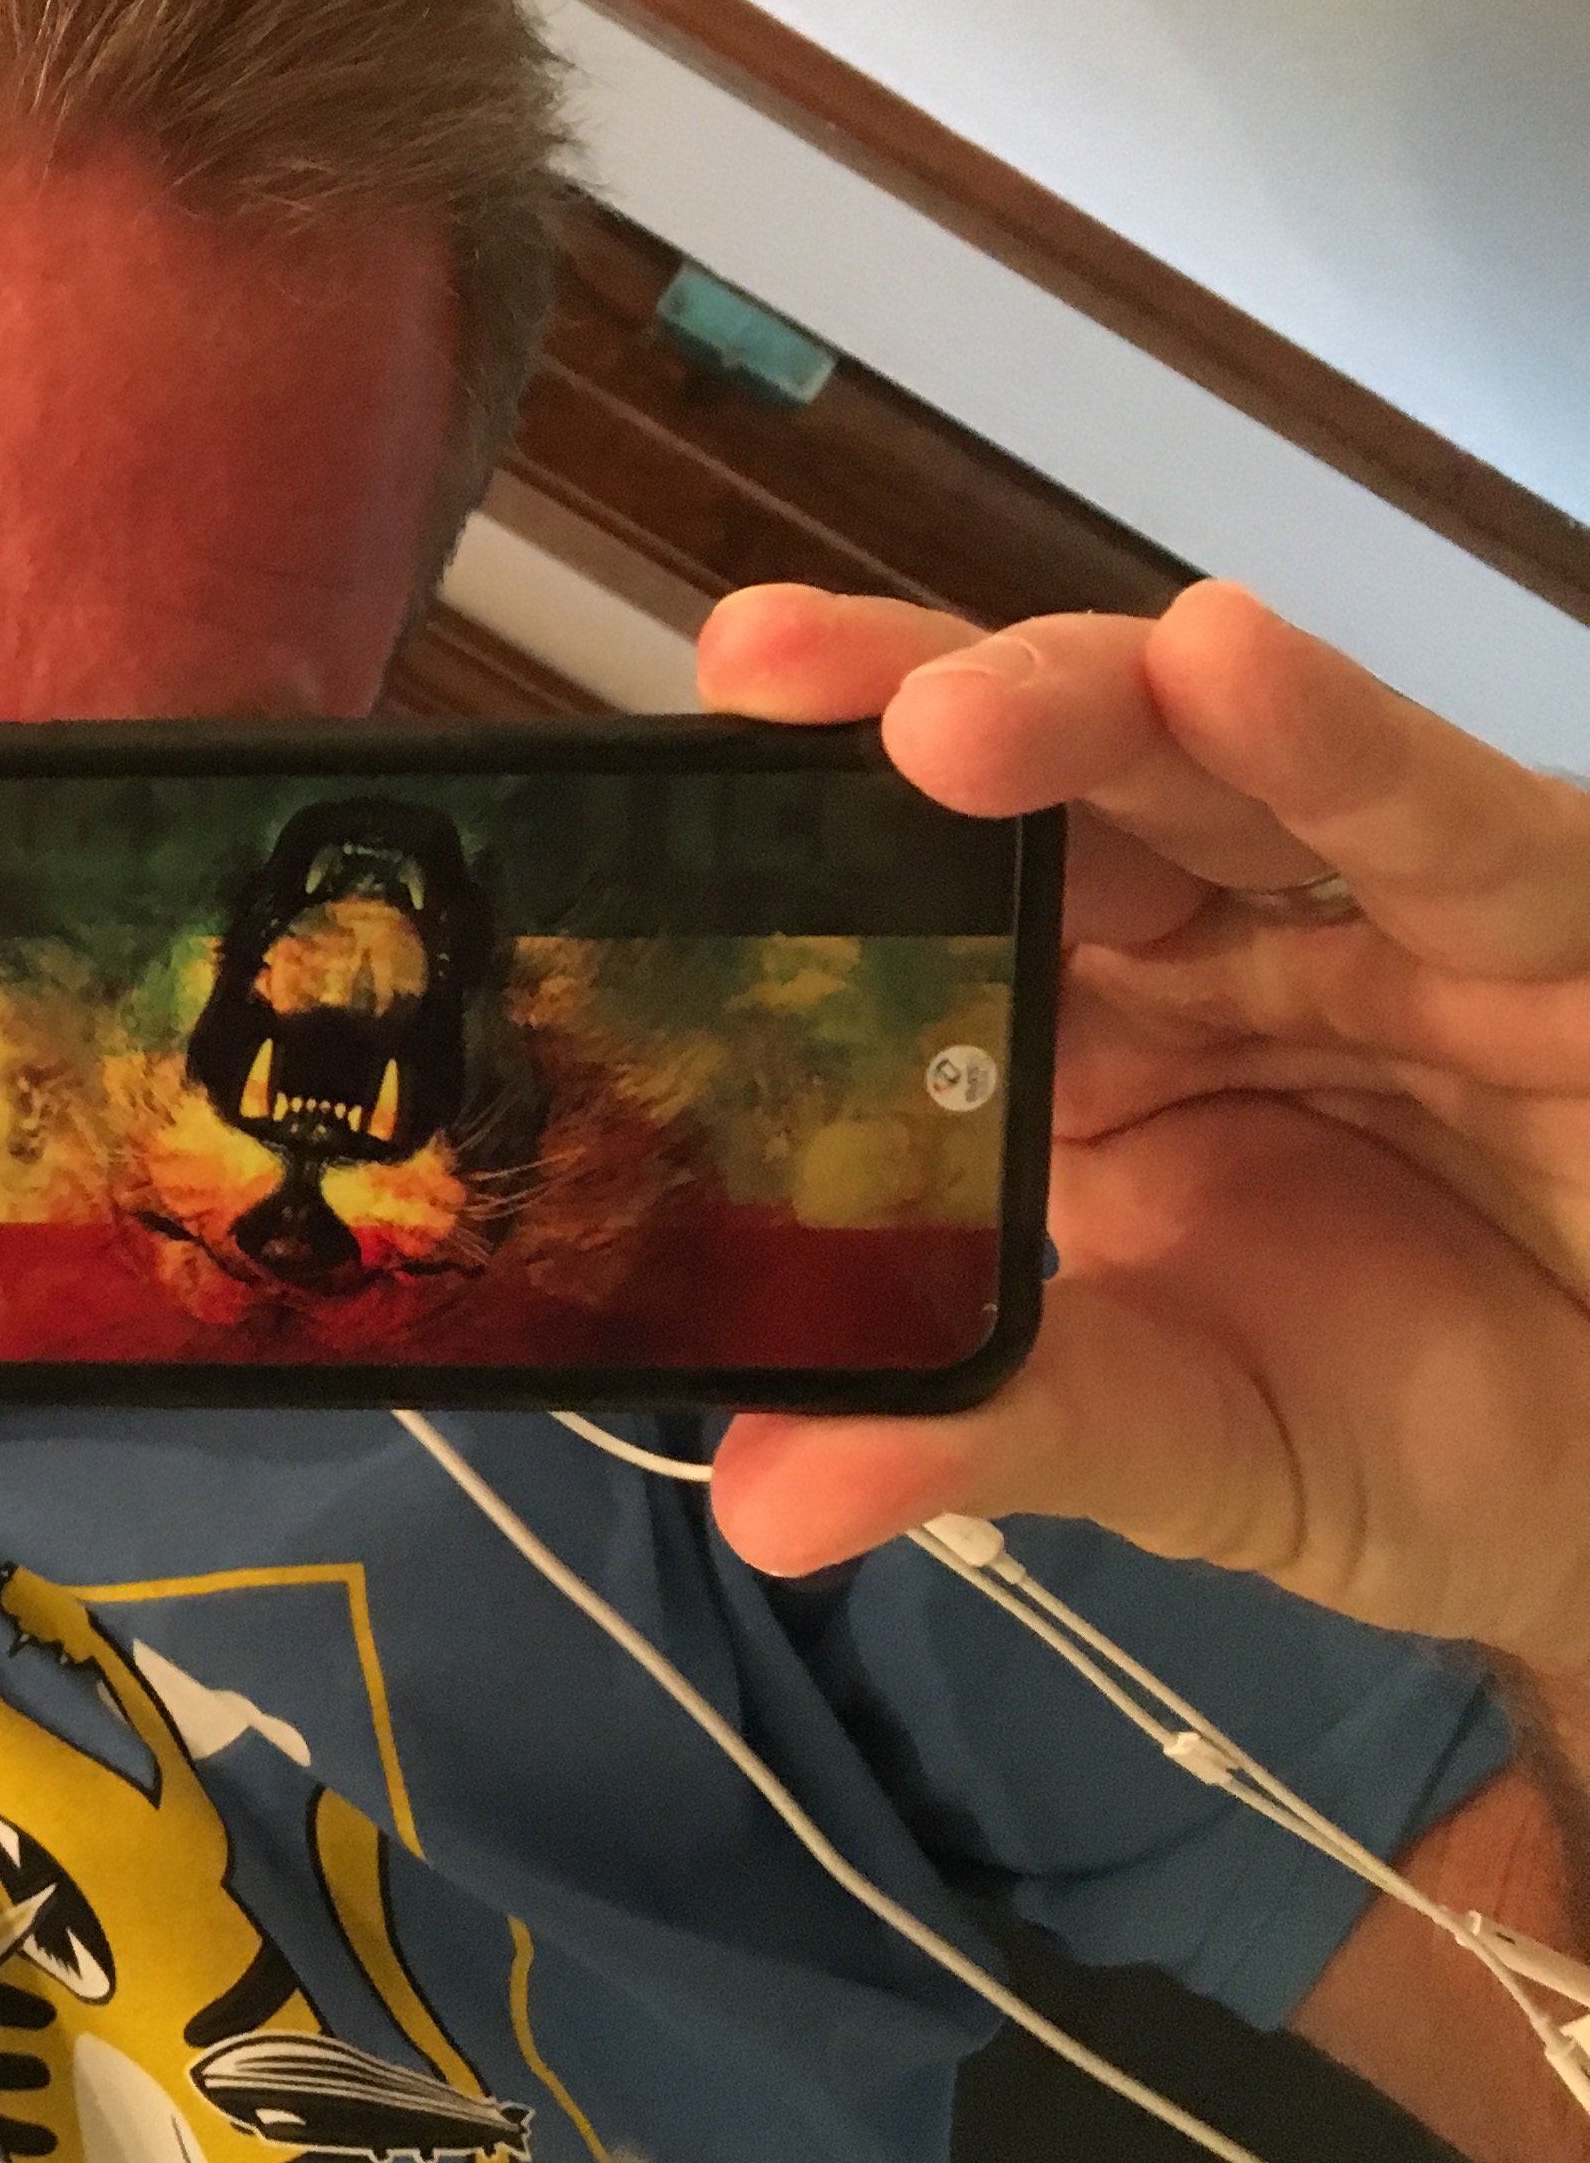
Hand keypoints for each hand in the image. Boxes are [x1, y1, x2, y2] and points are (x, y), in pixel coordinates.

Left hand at [694, 579, 1589, 1674]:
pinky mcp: (1554, 934)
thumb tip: (760, 1504)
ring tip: (944, 709)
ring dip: (1088, 705)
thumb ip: (990, 1436)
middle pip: (1050, 773)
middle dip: (909, 705)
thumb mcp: (1173, 1446)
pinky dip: (1344, 745)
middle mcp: (1215, 940)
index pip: (928, 879)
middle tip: (759, 670)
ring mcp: (1382, 920)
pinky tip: (1233, 657)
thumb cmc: (1402, 1434)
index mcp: (1083, 1033)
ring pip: (1224, 760)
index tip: (663, 770)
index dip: (806, 810)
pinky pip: (1452, 828)